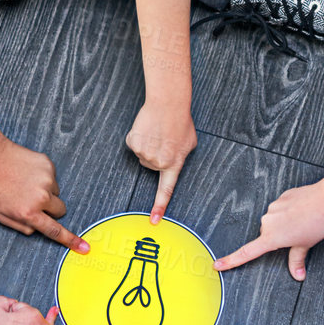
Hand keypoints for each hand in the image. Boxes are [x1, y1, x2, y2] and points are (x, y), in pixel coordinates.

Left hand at [0, 139, 86, 251]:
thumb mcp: (1, 216)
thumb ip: (22, 227)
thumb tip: (38, 230)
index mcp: (28, 213)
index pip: (54, 230)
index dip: (71, 240)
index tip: (84, 247)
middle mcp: (40, 197)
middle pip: (61, 210)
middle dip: (52, 209)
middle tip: (33, 201)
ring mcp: (46, 179)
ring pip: (56, 193)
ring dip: (45, 191)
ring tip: (26, 183)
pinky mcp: (48, 165)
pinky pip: (53, 177)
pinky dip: (43, 177)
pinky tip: (28, 173)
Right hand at [126, 100, 197, 221]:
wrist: (168, 104)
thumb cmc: (181, 122)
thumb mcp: (189, 143)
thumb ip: (180, 156)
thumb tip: (173, 158)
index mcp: (174, 164)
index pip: (166, 190)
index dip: (159, 206)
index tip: (154, 220)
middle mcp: (158, 162)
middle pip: (150, 165)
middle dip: (156, 155)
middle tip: (163, 140)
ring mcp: (145, 153)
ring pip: (142, 155)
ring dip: (147, 145)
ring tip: (156, 132)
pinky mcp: (134, 142)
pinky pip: (134, 144)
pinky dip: (138, 137)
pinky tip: (147, 129)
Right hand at [214, 180, 323, 279]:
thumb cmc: (317, 224)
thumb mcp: (305, 246)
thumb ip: (297, 260)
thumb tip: (298, 275)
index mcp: (271, 238)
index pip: (247, 253)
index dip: (231, 260)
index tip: (217, 265)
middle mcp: (268, 223)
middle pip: (267, 235)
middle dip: (279, 237)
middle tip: (297, 235)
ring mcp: (273, 208)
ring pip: (275, 220)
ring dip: (284, 223)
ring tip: (302, 221)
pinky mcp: (280, 197)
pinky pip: (281, 208)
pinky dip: (289, 211)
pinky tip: (302, 211)